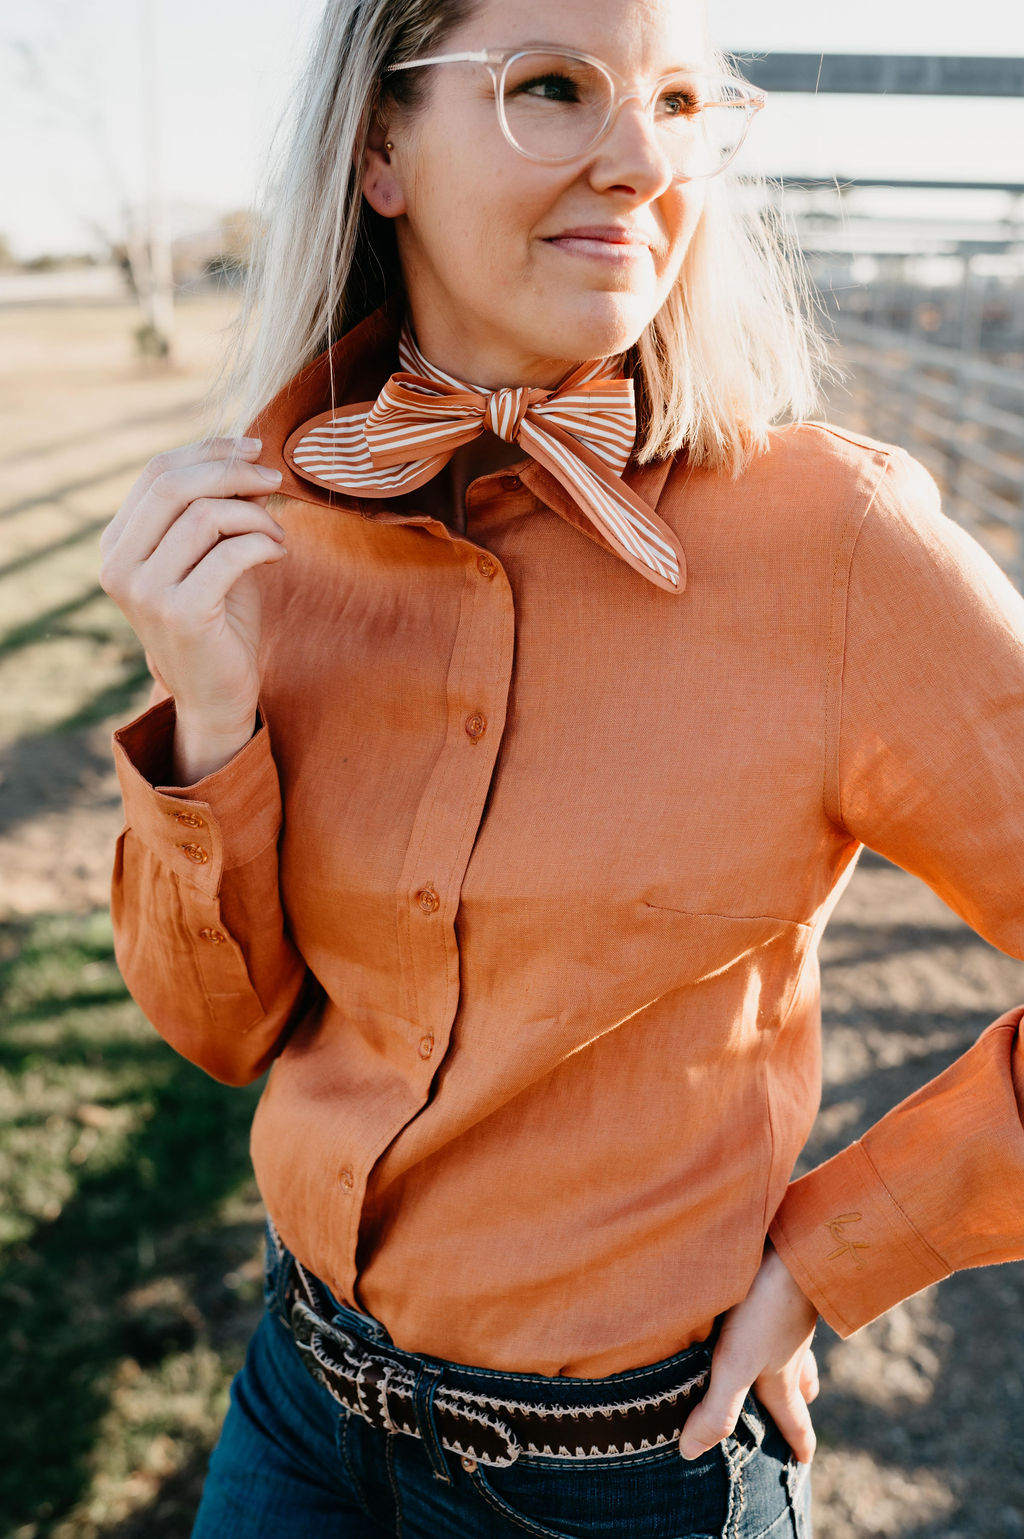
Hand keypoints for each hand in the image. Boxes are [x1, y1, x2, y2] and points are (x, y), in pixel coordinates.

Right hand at [99, 437, 286, 765]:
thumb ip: (219, 509)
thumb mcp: (212, 555)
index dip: (208, 450)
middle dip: (232, 472)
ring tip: (277, 535)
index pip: (156, 472)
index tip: (253, 447)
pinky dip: (262, 544)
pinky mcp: (180, 614)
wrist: (216, 694)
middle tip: (274, 479)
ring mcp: (144, 591)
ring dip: (255, 516)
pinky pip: (229, 554)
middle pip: (174, 485)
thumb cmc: (218, 620)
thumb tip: (248, 459)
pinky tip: (277, 554)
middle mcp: (119, 565)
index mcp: (117, 544)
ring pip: (204, 516)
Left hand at [678, 1242, 818, 1463]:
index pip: (794, 1418)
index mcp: (782, 1375)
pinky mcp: (782, 1280)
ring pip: (793, 1343)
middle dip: (800, 1398)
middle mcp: (792, 1346)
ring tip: (777, 1354)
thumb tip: (689, 1454)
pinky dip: (774, 1313)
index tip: (805, 1462)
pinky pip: (782, 1306)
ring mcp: (791, 1312)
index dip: (799, 1442)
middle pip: (800, 1380)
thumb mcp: (738, 1363)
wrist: (793, 1242)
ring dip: (788, 1354)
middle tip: (802, 1406)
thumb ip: (718, 1408)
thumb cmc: (765, 1307)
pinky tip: (754, 1300)